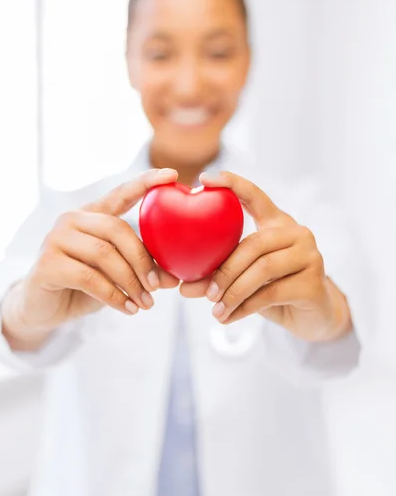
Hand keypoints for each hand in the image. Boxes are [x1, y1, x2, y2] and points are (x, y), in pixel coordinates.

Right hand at [2, 168, 179, 347]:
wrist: (42, 309)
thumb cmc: (84, 287)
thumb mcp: (118, 276)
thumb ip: (143, 271)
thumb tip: (174, 279)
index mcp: (92, 214)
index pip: (121, 193)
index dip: (145, 182)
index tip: (172, 174)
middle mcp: (72, 219)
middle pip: (117, 229)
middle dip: (142, 260)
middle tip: (157, 286)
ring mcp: (56, 238)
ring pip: (104, 254)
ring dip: (130, 282)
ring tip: (146, 304)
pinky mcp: (46, 263)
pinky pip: (89, 278)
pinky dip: (113, 296)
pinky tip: (128, 309)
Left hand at [180, 171, 351, 342]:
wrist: (312, 318)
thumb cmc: (273, 291)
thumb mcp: (244, 280)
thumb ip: (217, 278)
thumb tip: (182, 288)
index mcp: (277, 223)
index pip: (255, 195)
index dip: (232, 183)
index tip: (204, 178)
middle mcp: (297, 233)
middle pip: (254, 243)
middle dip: (225, 270)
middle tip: (205, 292)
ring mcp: (310, 256)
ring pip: (262, 269)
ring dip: (233, 292)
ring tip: (215, 310)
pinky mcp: (314, 283)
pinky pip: (271, 293)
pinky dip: (245, 308)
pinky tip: (229, 317)